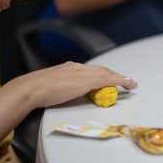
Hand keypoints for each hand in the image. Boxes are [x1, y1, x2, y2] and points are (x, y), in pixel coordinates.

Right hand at [15, 61, 137, 108]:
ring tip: (130, 83)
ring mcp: (83, 73)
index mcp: (68, 68)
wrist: (32, 88)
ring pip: (107, 73)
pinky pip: (108, 79)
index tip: (107, 78)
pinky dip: (120, 81)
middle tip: (125, 81)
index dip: (101, 74)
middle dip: (114, 75)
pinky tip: (127, 84)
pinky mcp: (87, 81)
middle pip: (101, 70)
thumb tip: (62, 94)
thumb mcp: (51, 87)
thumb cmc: (36, 90)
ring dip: (120, 78)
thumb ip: (60, 88)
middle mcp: (77, 67)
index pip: (90, 70)